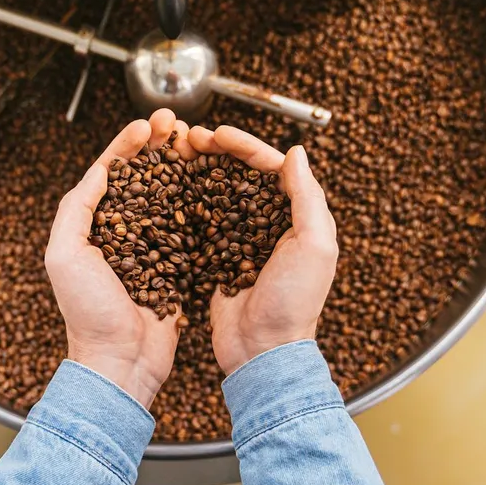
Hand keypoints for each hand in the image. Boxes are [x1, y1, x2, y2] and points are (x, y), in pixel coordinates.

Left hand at [45, 110, 187, 408]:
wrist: (120, 361)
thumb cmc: (88, 313)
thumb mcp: (65, 254)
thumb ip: (77, 209)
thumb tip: (101, 172)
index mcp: (92, 226)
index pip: (111, 173)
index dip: (128, 145)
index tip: (147, 124)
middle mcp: (122, 232)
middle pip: (143, 176)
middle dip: (158, 145)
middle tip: (175, 121)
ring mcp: (151, 246)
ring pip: (168, 194)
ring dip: (181, 164)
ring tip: (195, 141)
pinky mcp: (177, 264)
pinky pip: (189, 225)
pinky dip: (199, 200)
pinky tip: (211, 180)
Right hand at [187, 125, 338, 375]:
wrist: (263, 350)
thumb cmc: (294, 303)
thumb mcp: (314, 247)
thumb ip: (308, 198)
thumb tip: (297, 153)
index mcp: (299, 217)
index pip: (272, 167)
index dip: (245, 145)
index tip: (218, 133)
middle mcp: (271, 223)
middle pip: (242, 174)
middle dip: (217, 151)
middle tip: (190, 138)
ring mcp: (243, 239)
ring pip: (220, 192)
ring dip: (199, 170)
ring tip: (176, 154)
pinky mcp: (219, 256)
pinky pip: (204, 220)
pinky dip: (189, 201)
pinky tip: (171, 187)